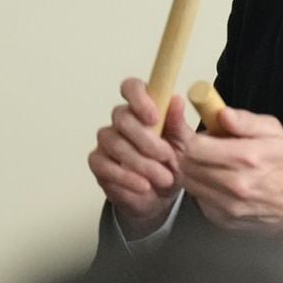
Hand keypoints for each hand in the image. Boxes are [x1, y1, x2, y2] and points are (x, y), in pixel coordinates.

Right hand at [87, 78, 188, 237]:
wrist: (162, 195)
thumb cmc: (170, 163)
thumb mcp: (184, 145)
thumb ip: (178, 124)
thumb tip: (176, 101)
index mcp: (142, 109)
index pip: (131, 87)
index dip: (139, 98)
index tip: (154, 117)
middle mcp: (120, 122)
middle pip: (122, 118)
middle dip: (146, 140)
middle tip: (167, 157)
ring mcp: (106, 142)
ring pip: (115, 144)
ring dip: (142, 163)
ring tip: (164, 178)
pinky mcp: (98, 164)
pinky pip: (105, 167)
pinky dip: (127, 178)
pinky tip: (144, 186)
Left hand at [175, 106, 282, 232]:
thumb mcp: (273, 130)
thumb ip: (244, 120)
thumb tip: (221, 113)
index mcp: (246, 157)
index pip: (194, 146)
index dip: (179, 133)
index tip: (175, 123)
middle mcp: (234, 184)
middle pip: (185, 164)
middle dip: (182, 149)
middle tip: (191, 141)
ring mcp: (227, 205)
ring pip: (187, 182)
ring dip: (188, 167)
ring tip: (204, 158)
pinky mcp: (221, 218)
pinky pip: (196, 198)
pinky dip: (198, 185)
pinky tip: (211, 178)